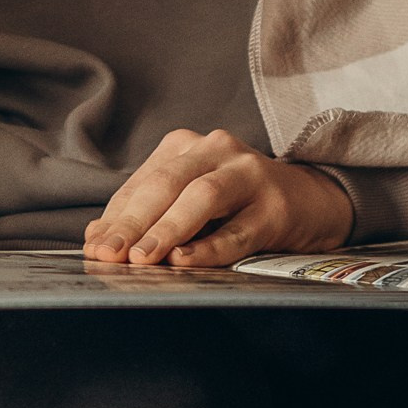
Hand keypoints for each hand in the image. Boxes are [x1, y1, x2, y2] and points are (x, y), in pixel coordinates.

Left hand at [84, 131, 357, 270]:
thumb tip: (97, 240)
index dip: (116, 217)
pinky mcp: (276, 207)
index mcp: (188, 147)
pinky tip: (185, 260)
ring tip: (142, 257)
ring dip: (167, 228)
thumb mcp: (190, 202)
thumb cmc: (239, 204)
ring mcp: (250, 174)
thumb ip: (146, 215)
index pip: (142, 183)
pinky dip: (209, 246)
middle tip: (108, 254)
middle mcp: (217, 150)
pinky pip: (238, 229)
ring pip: (201, 197)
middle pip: (165, 184)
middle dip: (132, 221)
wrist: (313, 200)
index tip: (95, 248)